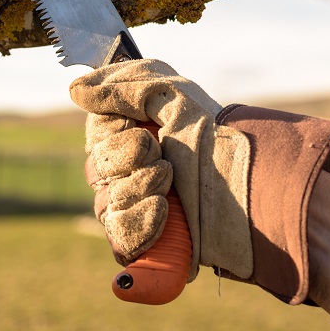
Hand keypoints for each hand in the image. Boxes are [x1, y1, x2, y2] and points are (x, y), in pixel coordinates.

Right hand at [71, 59, 329, 303]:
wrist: (254, 185)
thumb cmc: (217, 135)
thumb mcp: (172, 95)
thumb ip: (121, 86)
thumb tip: (75, 88)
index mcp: (134, 134)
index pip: (95, 138)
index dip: (113, 138)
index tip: (145, 134)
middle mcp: (132, 170)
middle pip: (97, 172)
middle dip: (127, 164)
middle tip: (165, 163)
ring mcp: (140, 208)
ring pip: (105, 207)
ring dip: (135, 193)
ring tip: (169, 189)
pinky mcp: (150, 245)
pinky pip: (119, 242)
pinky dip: (136, 228)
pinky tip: (162, 216)